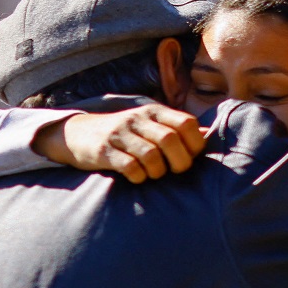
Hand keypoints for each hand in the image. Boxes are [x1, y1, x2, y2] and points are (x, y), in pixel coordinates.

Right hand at [32, 104, 207, 182]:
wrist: (78, 134)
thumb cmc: (125, 134)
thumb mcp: (150, 124)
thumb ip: (177, 129)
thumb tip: (208, 135)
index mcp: (155, 111)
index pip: (187, 123)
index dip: (195, 144)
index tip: (191, 156)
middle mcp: (138, 119)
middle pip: (170, 140)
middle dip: (180, 162)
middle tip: (176, 171)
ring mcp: (120, 134)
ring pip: (151, 155)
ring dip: (158, 171)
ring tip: (154, 174)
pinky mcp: (104, 151)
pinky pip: (130, 167)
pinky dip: (139, 177)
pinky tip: (137, 176)